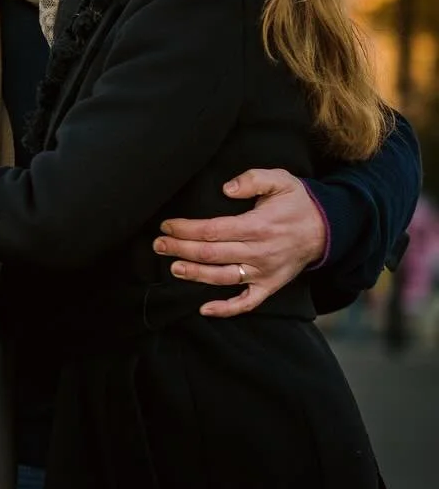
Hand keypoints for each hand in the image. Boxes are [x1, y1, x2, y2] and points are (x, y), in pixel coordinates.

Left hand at [155, 168, 326, 317]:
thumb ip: (253, 179)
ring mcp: (264, 272)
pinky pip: (247, 303)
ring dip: (194, 275)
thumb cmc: (298, 202)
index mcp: (257, 226)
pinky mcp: (270, 286)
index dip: (186, 229)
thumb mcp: (280, 180)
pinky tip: (204, 309)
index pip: (212, 230)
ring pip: (222, 278)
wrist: (329, 229)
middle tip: (158, 245)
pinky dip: (226, 309)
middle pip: (211, 254)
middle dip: (180, 250)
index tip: (166, 226)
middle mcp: (259, 252)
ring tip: (173, 268)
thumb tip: (227, 188)